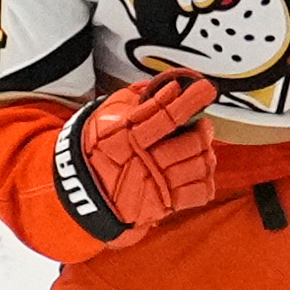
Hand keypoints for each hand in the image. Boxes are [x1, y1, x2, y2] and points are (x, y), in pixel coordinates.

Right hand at [57, 70, 224, 236]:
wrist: (82, 186)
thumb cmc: (97, 146)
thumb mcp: (107, 113)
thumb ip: (136, 98)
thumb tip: (165, 86)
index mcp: (130, 136)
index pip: (168, 115)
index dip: (190, 100)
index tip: (205, 89)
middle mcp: (145, 162)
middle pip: (191, 143)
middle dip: (203, 131)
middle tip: (202, 125)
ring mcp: (155, 185)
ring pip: (199, 166)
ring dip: (206, 153)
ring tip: (202, 147)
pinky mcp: (162, 204)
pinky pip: (198, 193)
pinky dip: (206, 180)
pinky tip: (200, 171)